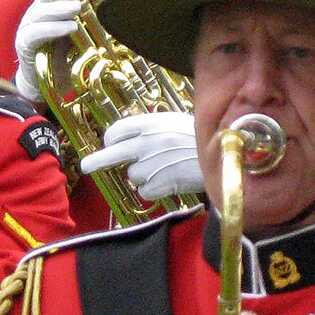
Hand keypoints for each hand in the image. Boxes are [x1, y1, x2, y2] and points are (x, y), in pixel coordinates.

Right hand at [12, 0, 95, 101]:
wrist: (41, 85)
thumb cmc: (60, 58)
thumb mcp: (76, 36)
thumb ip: (84, 21)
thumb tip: (107, 8)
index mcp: (50, 9)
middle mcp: (37, 14)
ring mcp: (28, 28)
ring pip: (41, 12)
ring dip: (61, 7)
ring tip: (78, 7)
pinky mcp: (24, 45)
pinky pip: (36, 33)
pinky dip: (54, 29)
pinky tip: (71, 28)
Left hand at [77, 109, 200, 201]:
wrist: (228, 154)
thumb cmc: (203, 137)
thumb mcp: (175, 122)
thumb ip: (151, 129)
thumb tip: (127, 140)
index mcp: (151, 123)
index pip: (117, 131)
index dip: (111, 139)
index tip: (110, 144)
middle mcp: (148, 142)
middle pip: (113, 153)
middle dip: (96, 161)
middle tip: (85, 166)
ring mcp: (154, 164)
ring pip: (133, 176)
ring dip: (144, 176)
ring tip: (167, 169)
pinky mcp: (162, 183)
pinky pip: (145, 192)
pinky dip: (155, 190)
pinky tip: (170, 181)